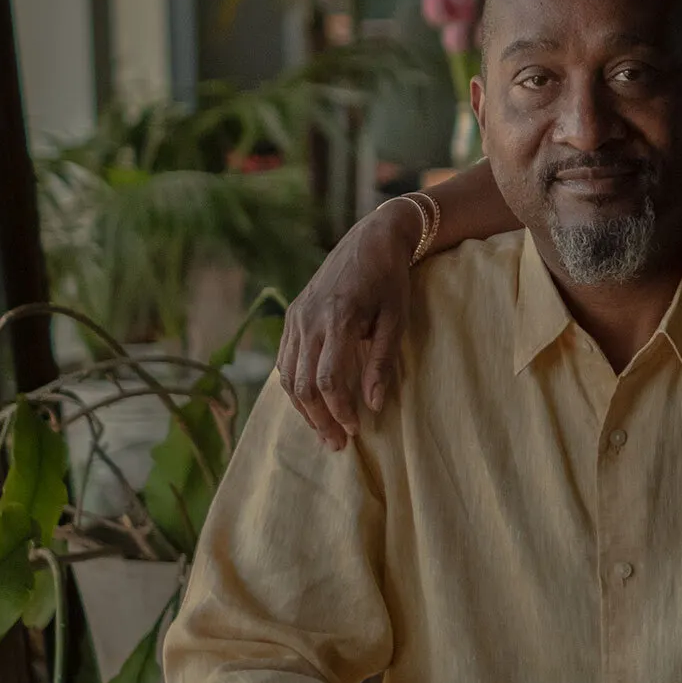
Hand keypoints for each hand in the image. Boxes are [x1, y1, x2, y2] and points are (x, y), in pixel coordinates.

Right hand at [277, 202, 417, 450]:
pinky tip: (311, 403)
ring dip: (304, 408)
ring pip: (288, 376)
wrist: (370, 238)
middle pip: (303, 384)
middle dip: (319, 419)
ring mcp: (296, 317)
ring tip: (324, 431)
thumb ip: (383, 360)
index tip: (356, 429)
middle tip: (337, 444)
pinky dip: (295, 386)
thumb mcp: (397, 318)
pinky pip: (284, 360)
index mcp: (338, 318)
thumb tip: (373, 405)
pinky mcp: (292, 315)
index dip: (340, 410)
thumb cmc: (391, 279)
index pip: (329, 379)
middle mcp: (309, 319)